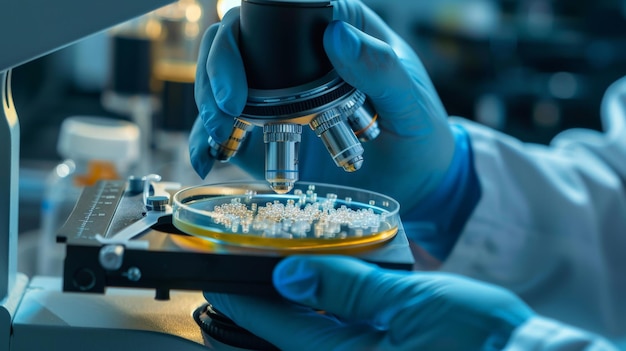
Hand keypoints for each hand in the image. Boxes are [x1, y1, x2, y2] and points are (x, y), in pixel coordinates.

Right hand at [190, 0, 480, 260]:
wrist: (414, 183)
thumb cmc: (418, 131)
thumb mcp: (409, 99)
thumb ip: (380, 68)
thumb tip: (337, 35)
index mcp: (330, 30)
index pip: (275, 13)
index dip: (248, 32)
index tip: (246, 74)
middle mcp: (295, 59)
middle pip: (235, 43)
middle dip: (218, 72)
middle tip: (228, 109)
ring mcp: (276, 97)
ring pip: (220, 82)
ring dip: (208, 105)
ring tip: (219, 135)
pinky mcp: (264, 133)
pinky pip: (224, 128)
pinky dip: (206, 141)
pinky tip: (206, 158)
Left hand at [205, 255, 534, 350]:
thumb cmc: (482, 339)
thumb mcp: (411, 301)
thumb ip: (350, 287)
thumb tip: (293, 272)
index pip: (280, 329)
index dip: (246, 299)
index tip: (220, 277)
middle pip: (290, 339)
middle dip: (263, 308)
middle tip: (240, 277)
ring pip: (314, 338)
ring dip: (292, 310)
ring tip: (277, 278)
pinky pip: (340, 339)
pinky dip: (324, 316)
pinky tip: (323, 294)